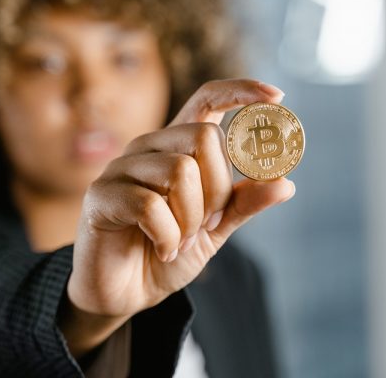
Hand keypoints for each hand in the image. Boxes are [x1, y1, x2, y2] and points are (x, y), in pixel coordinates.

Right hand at [62, 79, 294, 349]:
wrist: (126, 293)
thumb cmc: (167, 252)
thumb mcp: (216, 229)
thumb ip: (243, 203)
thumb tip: (285, 184)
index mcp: (178, 146)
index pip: (208, 98)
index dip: (242, 91)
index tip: (277, 96)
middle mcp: (150, 147)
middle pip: (204, 136)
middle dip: (218, 189)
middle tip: (208, 224)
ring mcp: (121, 168)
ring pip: (180, 170)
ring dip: (192, 220)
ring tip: (181, 241)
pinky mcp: (100, 196)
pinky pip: (150, 206)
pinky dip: (168, 237)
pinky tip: (163, 250)